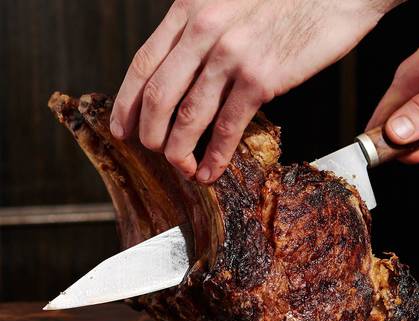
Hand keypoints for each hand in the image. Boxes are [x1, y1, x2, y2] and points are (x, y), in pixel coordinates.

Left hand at [111, 0, 399, 182]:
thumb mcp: (231, 0)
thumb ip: (206, 27)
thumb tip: (190, 66)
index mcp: (191, 9)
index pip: (144, 63)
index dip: (127, 102)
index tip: (122, 127)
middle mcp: (204, 31)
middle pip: (158, 96)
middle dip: (150, 134)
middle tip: (153, 153)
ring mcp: (231, 56)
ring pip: (188, 117)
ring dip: (179, 152)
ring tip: (182, 168)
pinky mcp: (261, 79)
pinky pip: (228, 127)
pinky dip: (215, 156)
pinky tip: (210, 170)